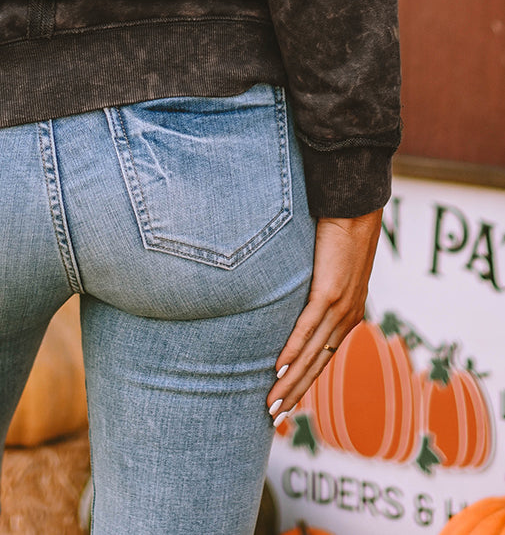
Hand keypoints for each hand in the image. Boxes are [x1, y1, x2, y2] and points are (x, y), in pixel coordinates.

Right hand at [266, 209, 383, 424]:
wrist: (355, 210)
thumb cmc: (339, 232)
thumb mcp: (327, 266)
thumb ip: (313, 286)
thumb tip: (289, 291)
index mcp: (349, 314)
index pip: (324, 357)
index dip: (305, 382)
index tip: (286, 402)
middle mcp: (347, 318)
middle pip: (318, 364)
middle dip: (295, 393)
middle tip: (273, 416)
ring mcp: (339, 308)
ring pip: (312, 354)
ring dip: (290, 381)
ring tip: (271, 402)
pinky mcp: (328, 293)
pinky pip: (307, 328)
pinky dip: (292, 351)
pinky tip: (278, 368)